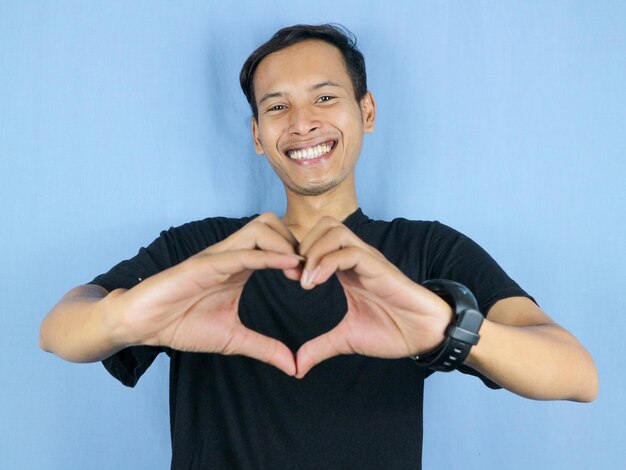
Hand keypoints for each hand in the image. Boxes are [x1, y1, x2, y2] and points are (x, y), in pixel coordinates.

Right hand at [108, 213, 301, 375]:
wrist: (142, 324)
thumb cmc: (182, 324)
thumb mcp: (232, 340)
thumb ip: (264, 348)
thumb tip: (293, 366)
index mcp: (239, 267)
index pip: (276, 244)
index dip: (300, 254)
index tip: (317, 276)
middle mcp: (230, 255)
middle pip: (272, 224)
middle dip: (296, 240)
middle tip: (310, 269)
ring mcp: (217, 257)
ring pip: (260, 228)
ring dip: (285, 244)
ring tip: (299, 270)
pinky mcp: (203, 265)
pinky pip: (240, 253)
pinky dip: (267, 255)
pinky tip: (287, 265)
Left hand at [294, 216, 453, 377]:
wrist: (425, 335)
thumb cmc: (392, 331)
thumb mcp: (346, 340)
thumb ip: (320, 347)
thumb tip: (297, 366)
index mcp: (348, 269)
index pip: (318, 241)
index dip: (299, 255)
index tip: (289, 278)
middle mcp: (356, 258)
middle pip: (324, 225)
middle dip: (303, 246)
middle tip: (294, 276)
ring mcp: (368, 260)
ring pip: (334, 230)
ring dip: (313, 252)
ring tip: (306, 281)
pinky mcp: (378, 267)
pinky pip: (348, 250)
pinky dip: (326, 262)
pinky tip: (316, 283)